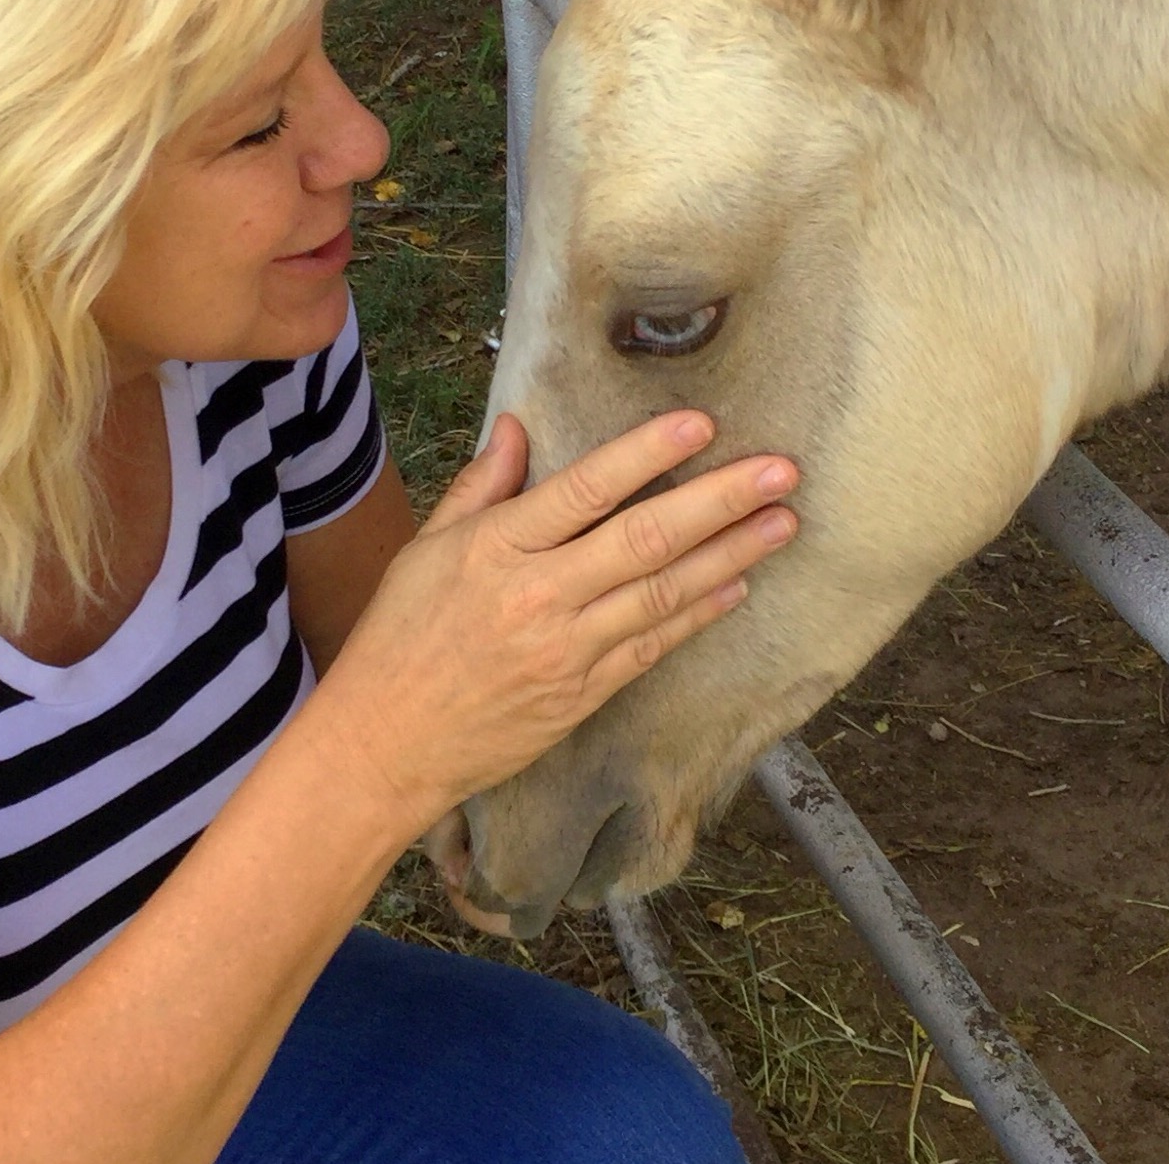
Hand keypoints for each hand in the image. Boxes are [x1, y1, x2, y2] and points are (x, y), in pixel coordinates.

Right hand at [311, 412, 797, 831]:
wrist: (385, 744)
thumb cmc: (399, 637)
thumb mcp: (426, 549)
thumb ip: (481, 487)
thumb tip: (518, 426)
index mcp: (496, 549)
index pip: (586, 488)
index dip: (647, 453)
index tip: (702, 423)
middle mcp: (538, 596)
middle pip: (644, 539)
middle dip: (720, 501)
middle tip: (781, 471)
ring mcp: (566, 651)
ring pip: (664, 594)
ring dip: (731, 555)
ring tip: (783, 523)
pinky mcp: (582, 695)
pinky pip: (652, 647)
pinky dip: (699, 616)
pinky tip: (739, 587)